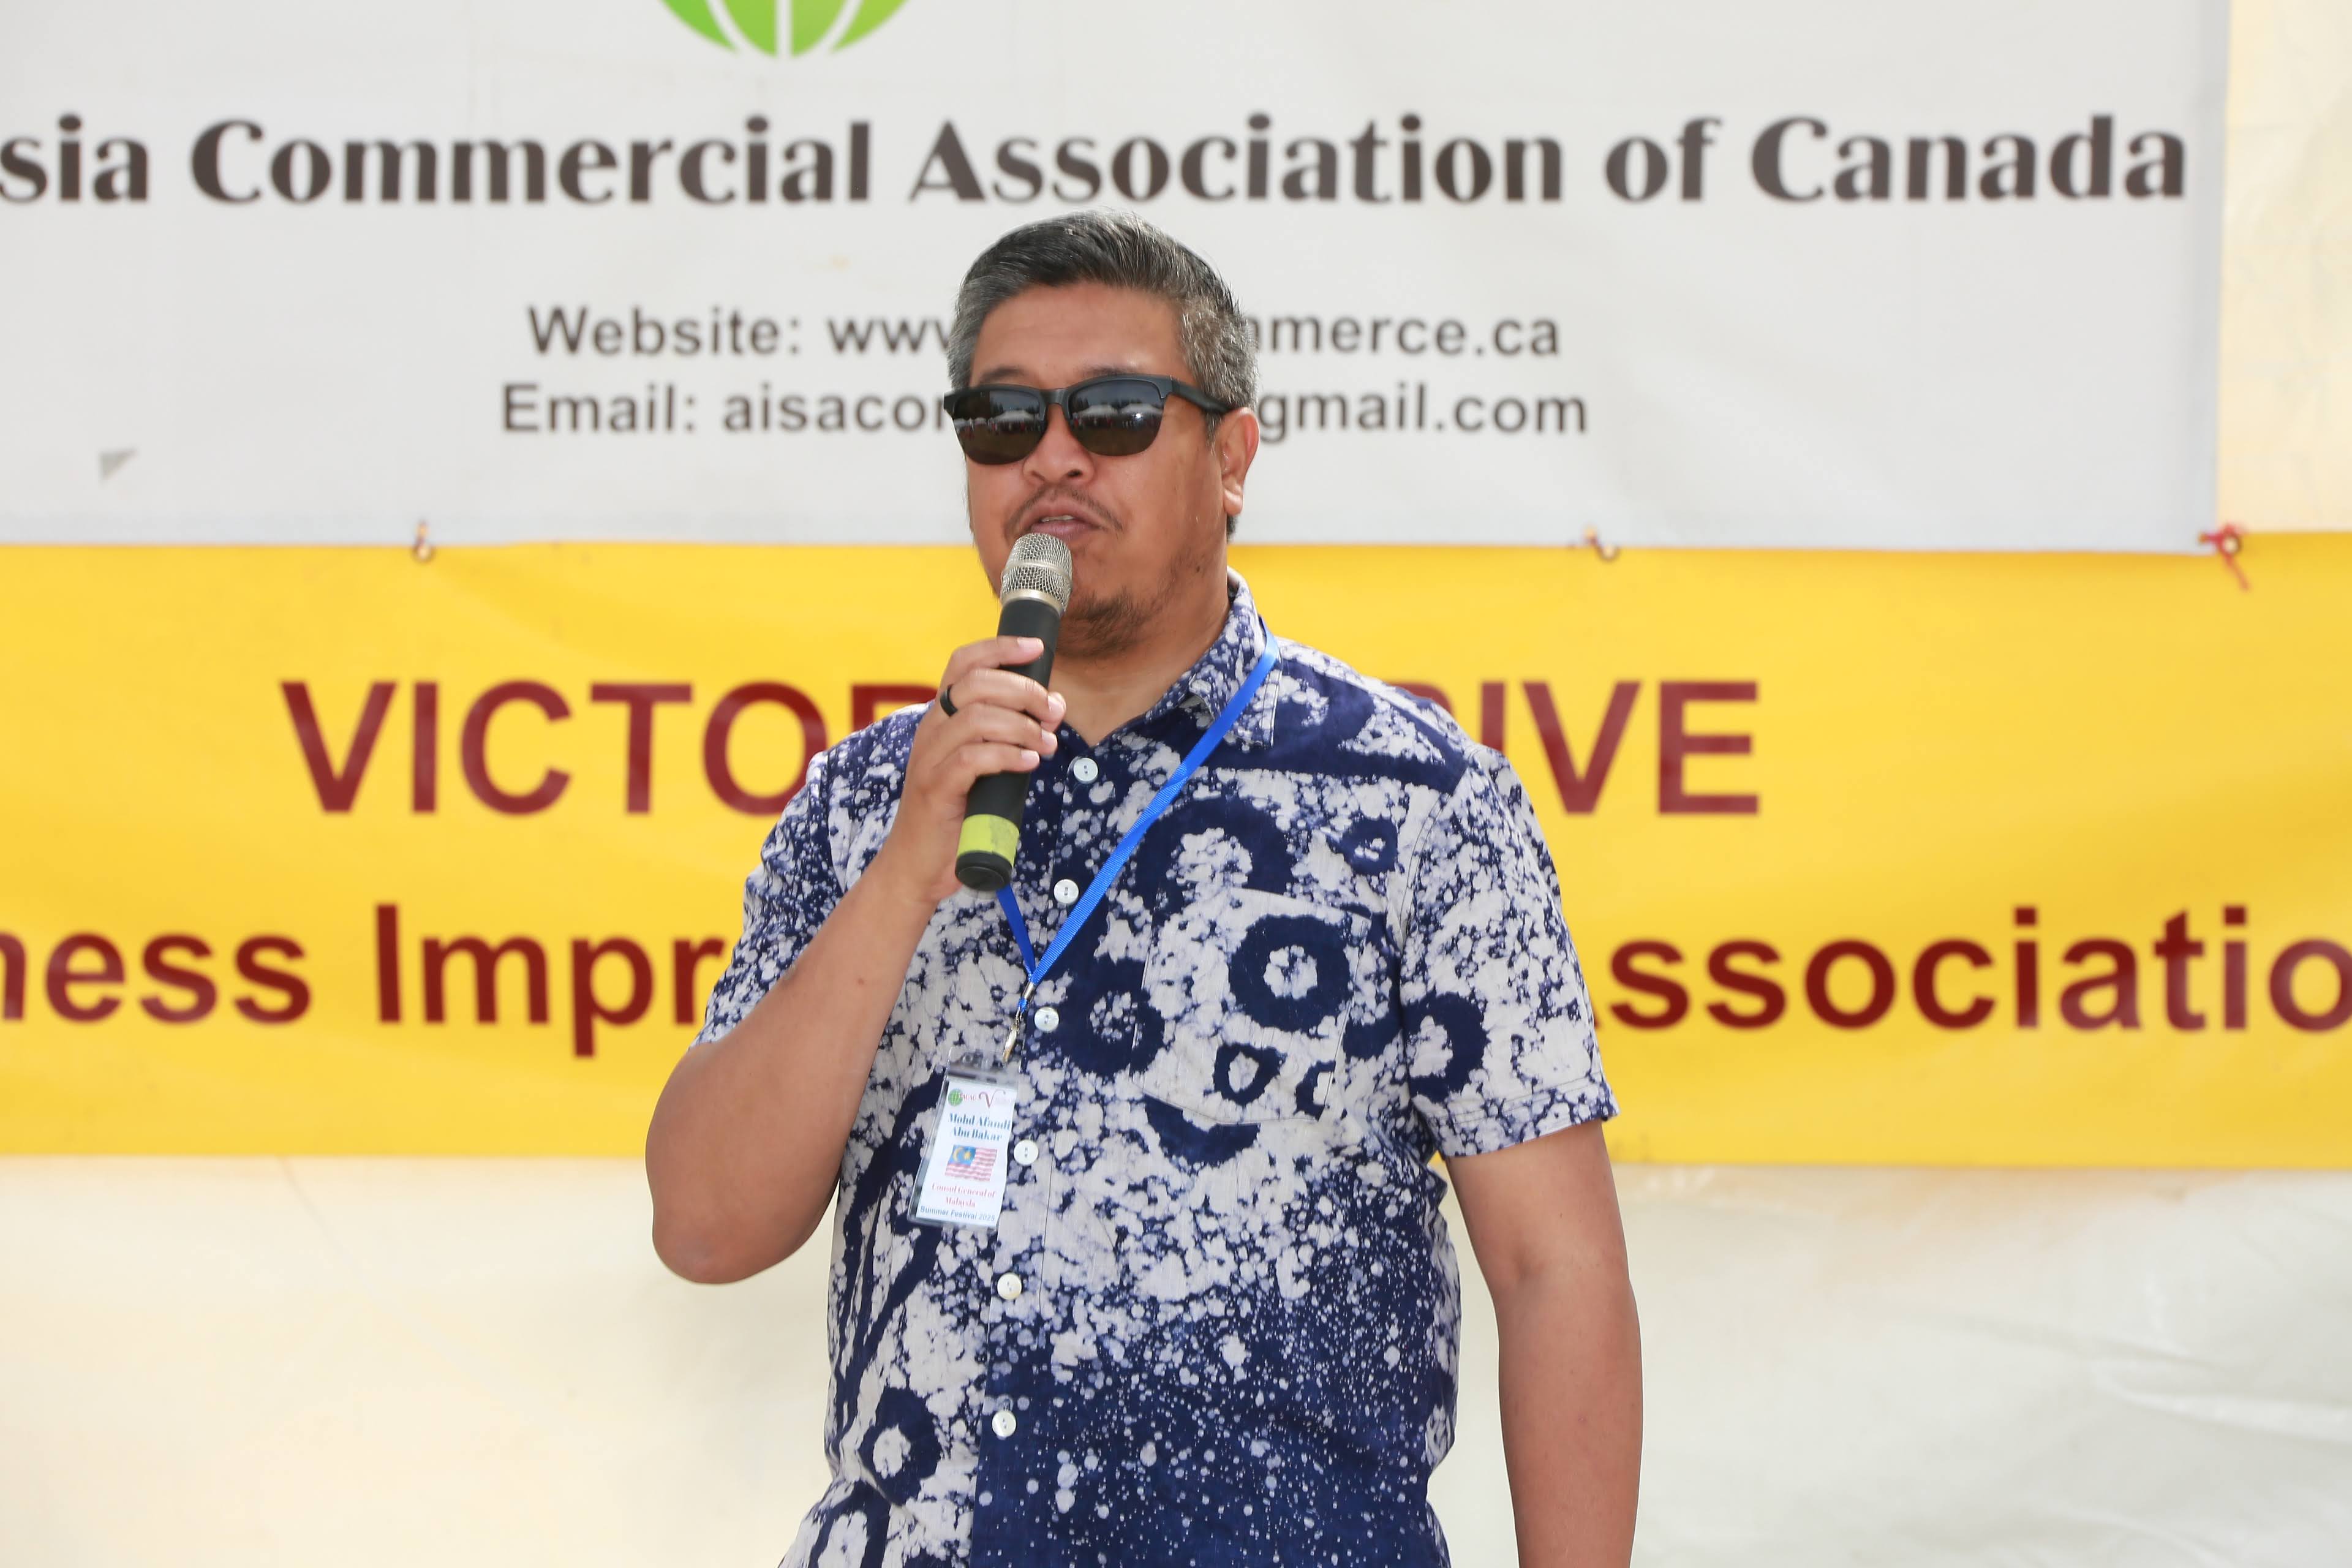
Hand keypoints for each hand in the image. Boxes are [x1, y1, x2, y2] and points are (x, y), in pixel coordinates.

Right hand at [868, 636, 1064, 906]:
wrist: (918, 864)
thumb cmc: (957, 812)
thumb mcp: (984, 764)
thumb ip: (1010, 735)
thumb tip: (1052, 708)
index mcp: (942, 718)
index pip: (963, 663)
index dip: (1000, 648)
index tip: (1036, 648)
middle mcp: (931, 730)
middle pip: (976, 685)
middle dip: (1024, 691)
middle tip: (1053, 713)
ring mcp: (930, 759)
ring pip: (977, 718)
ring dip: (1023, 727)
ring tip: (1047, 744)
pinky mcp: (936, 789)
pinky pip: (973, 758)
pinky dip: (1008, 756)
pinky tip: (1030, 763)